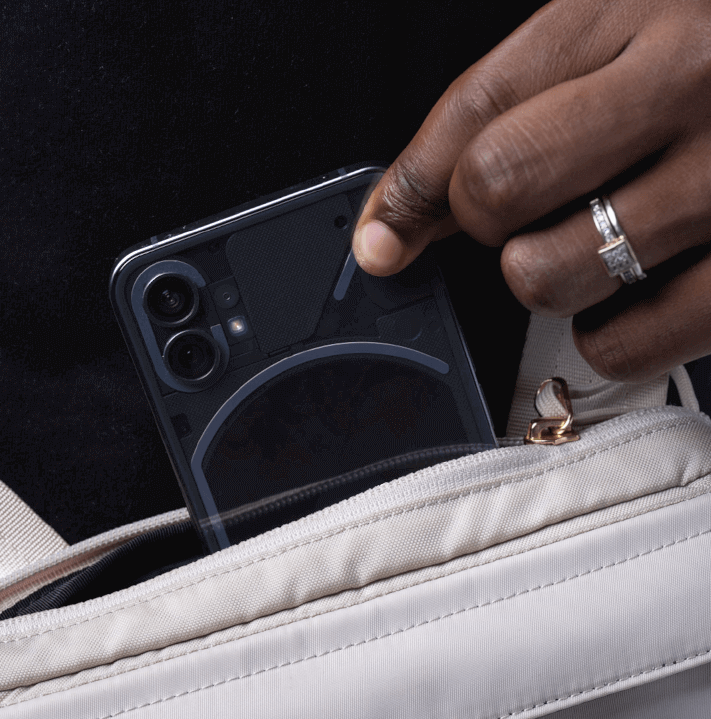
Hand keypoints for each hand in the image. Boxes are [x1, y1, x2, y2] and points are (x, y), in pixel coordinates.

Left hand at [351, 0, 710, 381]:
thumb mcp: (655, 19)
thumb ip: (543, 91)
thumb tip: (409, 213)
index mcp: (649, 5)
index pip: (479, 105)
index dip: (408, 186)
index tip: (382, 237)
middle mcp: (691, 78)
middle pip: (498, 186)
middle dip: (487, 221)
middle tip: (523, 216)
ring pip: (551, 272)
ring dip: (547, 279)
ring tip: (594, 249)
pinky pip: (631, 341)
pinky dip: (609, 340)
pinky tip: (633, 301)